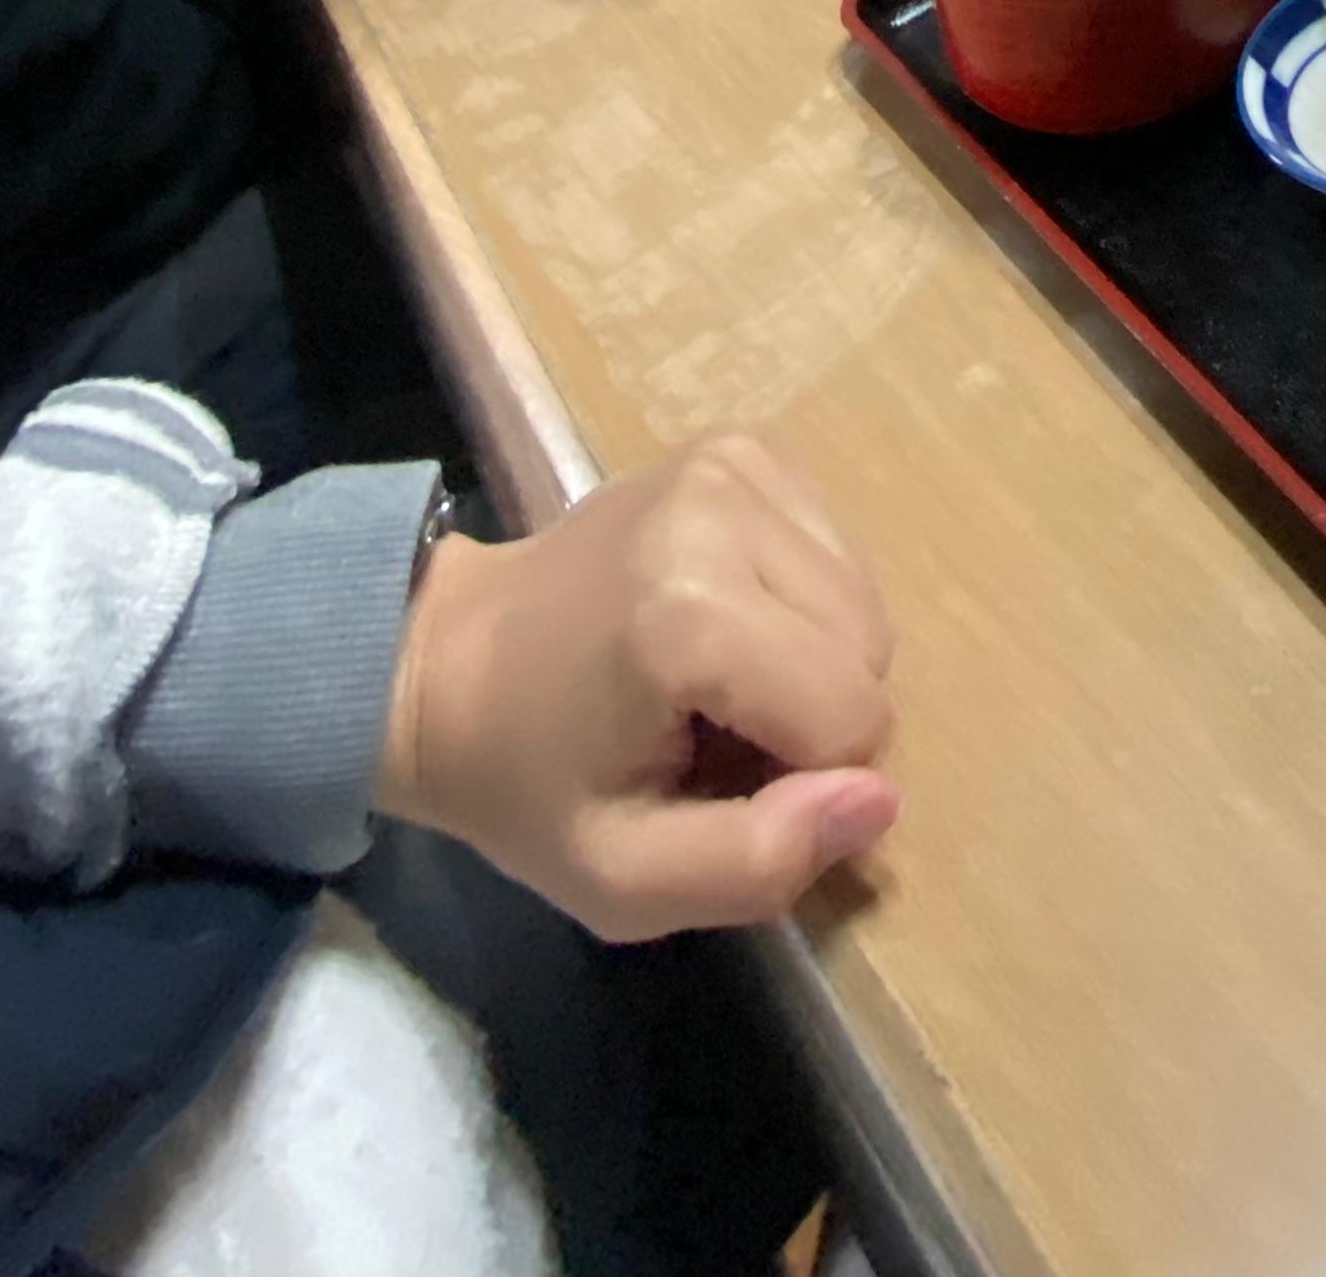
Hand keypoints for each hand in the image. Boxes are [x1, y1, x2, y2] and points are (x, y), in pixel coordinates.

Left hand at [377, 433, 897, 944]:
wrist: (447, 659)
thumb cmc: (531, 782)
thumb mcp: (622, 880)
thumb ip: (756, 865)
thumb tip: (878, 800)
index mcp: (689, 616)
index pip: (853, 722)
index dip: (804, 784)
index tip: (714, 783)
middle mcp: (724, 508)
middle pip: (868, 653)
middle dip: (812, 717)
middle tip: (710, 734)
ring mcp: (735, 462)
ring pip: (863, 601)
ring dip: (811, 661)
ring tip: (712, 681)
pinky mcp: (745, 446)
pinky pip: (837, 550)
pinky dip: (801, 604)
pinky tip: (727, 620)